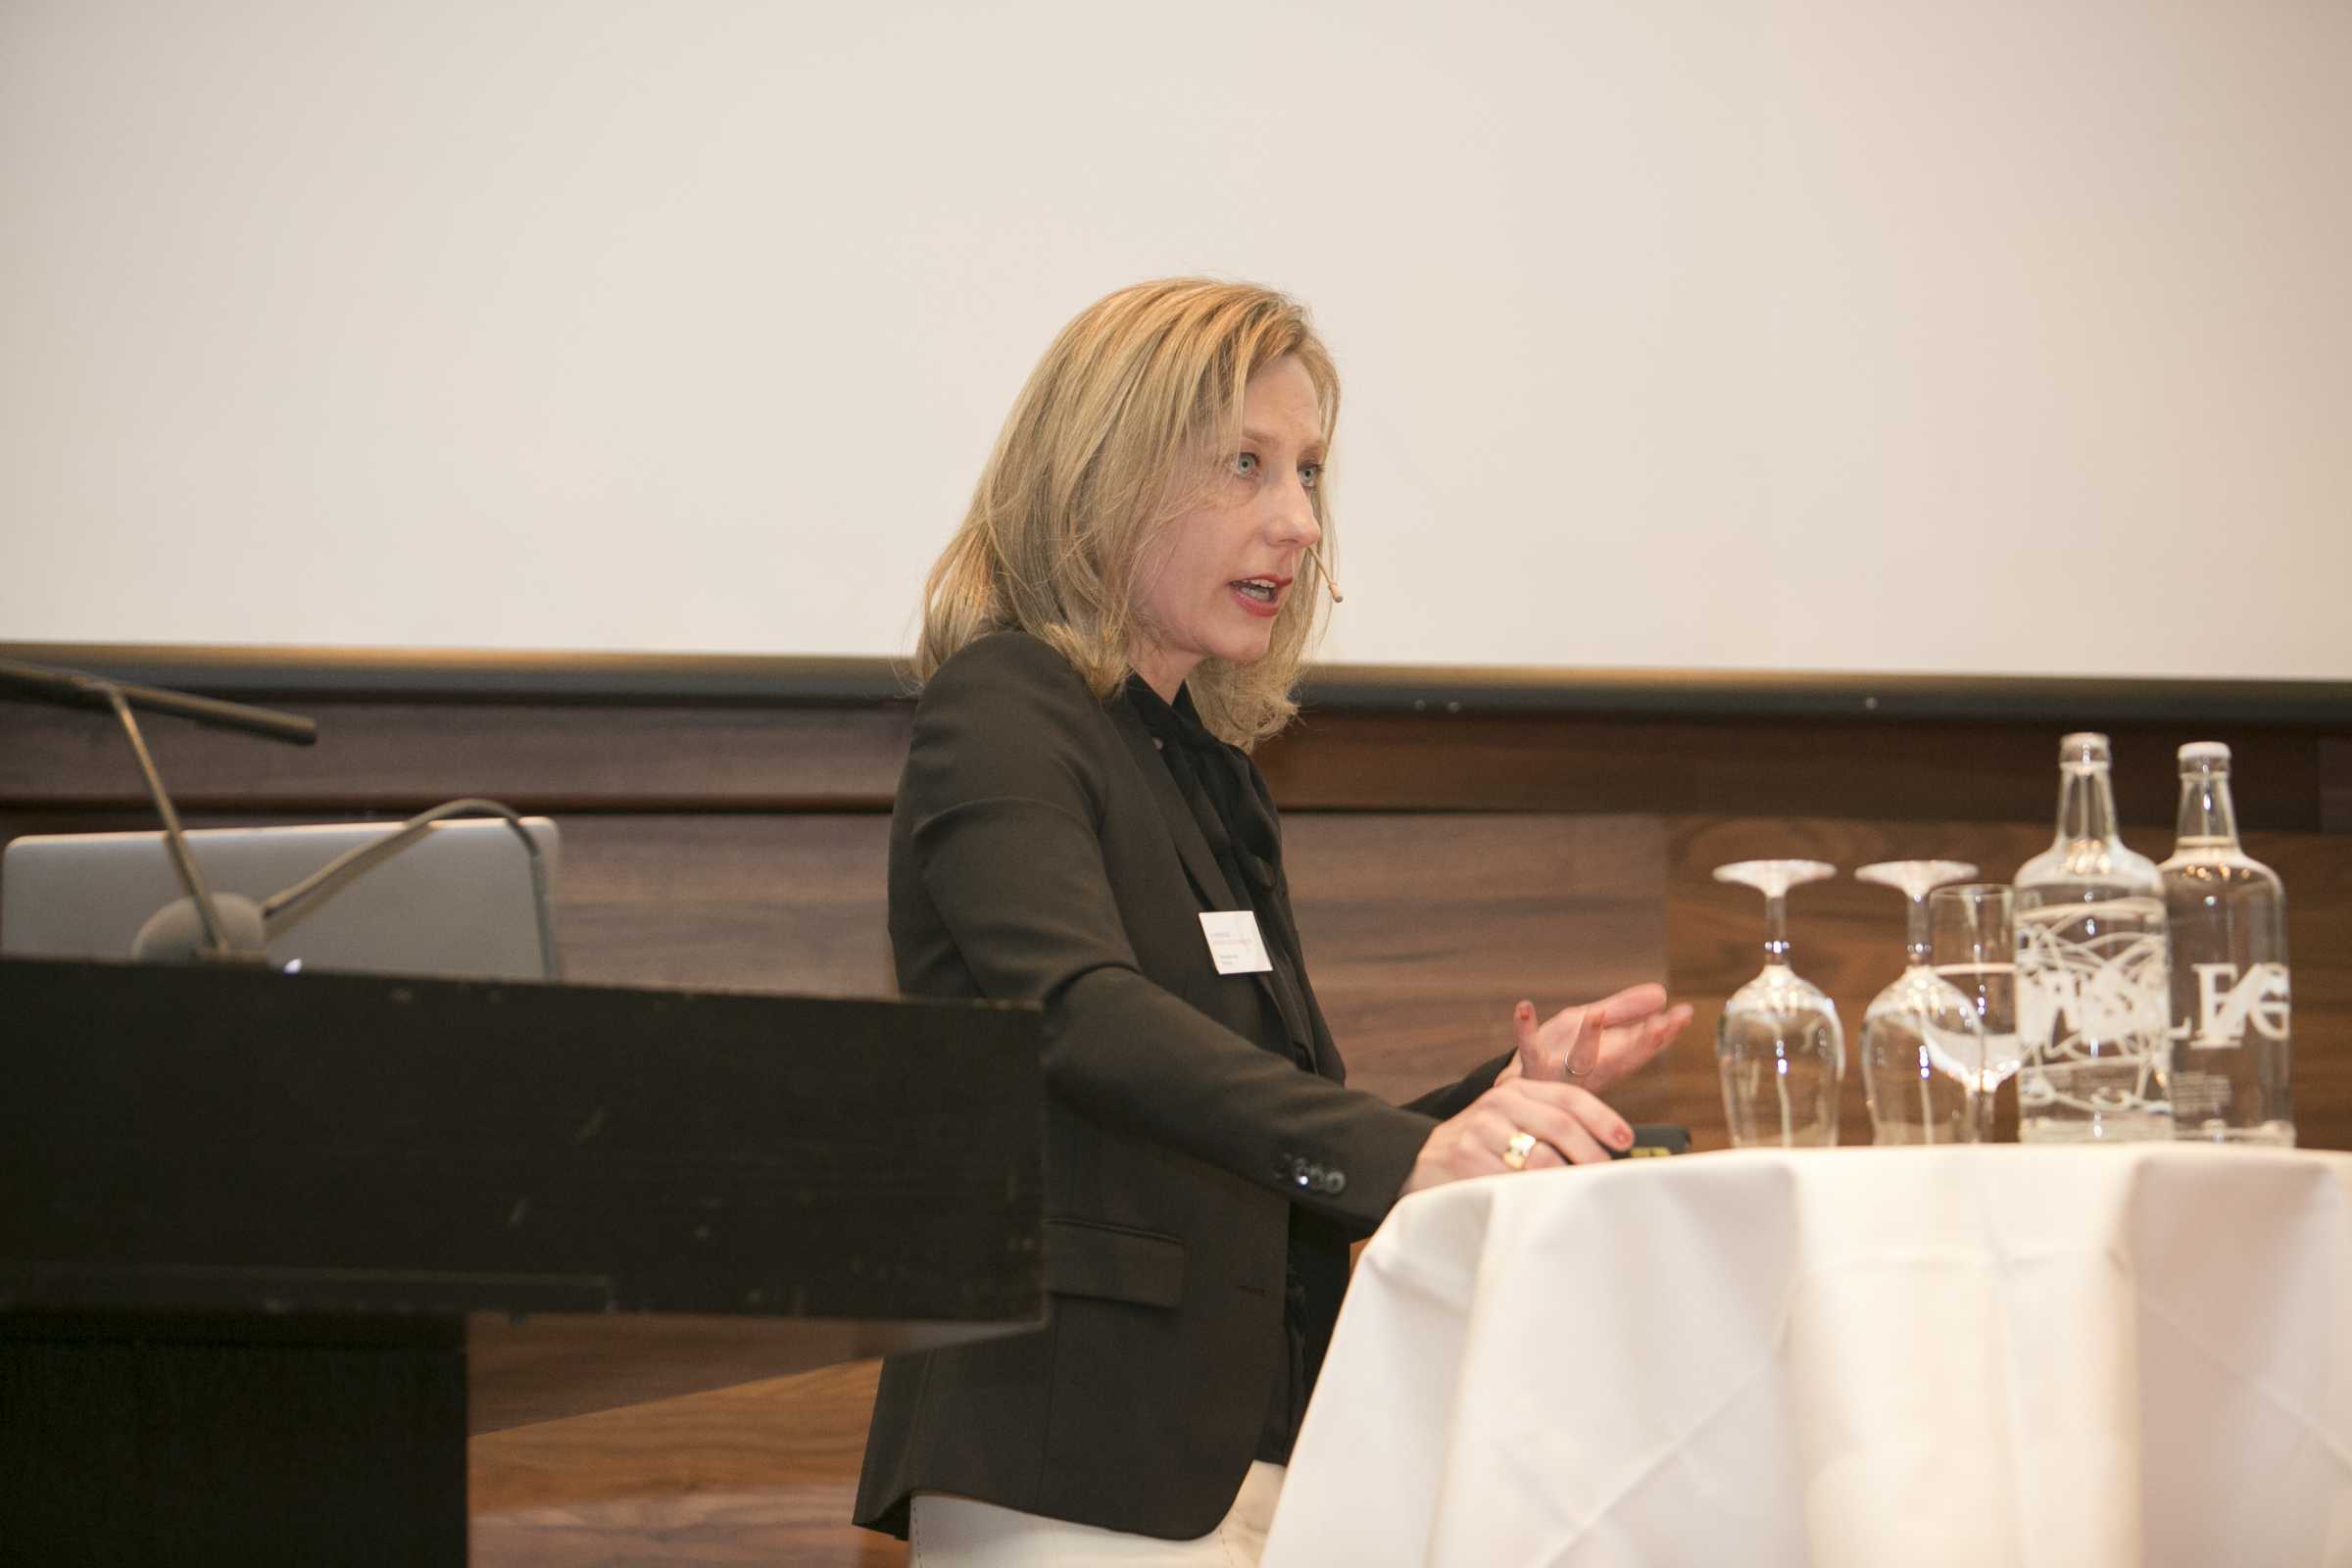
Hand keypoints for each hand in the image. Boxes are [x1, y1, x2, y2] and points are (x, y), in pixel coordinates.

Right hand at [1399, 1077, 1633, 1194]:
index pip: (1568, 1097)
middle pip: (1560, 1125)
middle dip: (1590, 1154)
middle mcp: (1499, 1102)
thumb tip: (1606, 1152)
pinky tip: (1545, 1205)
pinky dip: (1535, 1195)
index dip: (1602, 1117)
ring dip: (1566, 1180)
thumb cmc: (1479, 1145)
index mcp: (1516, 1090)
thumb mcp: (1510, 1122)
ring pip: (1540, 1157)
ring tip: (1579, 1196)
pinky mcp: (1466, 1157)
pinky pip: (1513, 1181)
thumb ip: (1548, 1126)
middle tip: (1606, 1177)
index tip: (1625, 1140)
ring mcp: (1480, 1128)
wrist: (1419, 1157)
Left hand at [1495, 983, 1690, 1093]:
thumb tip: (1663, 994)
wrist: (1523, 1090)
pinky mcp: (1534, 1066)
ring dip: (1590, 1039)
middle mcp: (1594, 1069)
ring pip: (1582, 1059)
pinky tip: (1524, 1007)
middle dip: (1643, 1042)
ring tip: (1594, 1014)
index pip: (1645, 1046)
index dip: (1666, 1032)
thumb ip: (1627, 1011)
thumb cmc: (1563, 1054)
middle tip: (1662, 1025)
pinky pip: (1529, 1048)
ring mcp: (1564, 1070)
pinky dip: (1525, 1028)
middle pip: (1623, 1058)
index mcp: (1613, 1059)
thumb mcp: (1597, 1027)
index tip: (1685, 1014)